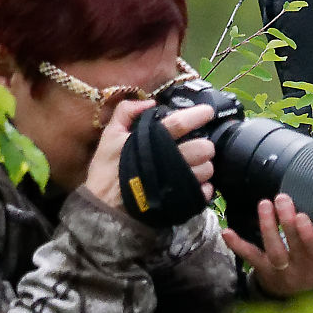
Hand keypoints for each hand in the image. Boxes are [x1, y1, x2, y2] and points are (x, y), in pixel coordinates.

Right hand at [84, 100, 216, 209]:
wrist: (105, 210)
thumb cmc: (108, 171)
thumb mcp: (109, 136)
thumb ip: (126, 112)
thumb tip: (150, 101)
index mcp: (153, 141)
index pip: (181, 123)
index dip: (198, 115)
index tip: (207, 111)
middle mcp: (169, 162)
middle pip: (202, 148)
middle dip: (205, 145)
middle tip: (200, 144)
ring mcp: (177, 184)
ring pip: (206, 170)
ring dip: (205, 165)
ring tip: (196, 165)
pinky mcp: (181, 202)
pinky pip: (203, 191)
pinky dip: (204, 186)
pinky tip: (195, 183)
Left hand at [223, 193, 312, 296]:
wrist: (299, 290)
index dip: (310, 234)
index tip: (302, 216)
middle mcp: (304, 268)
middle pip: (296, 247)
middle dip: (287, 222)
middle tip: (282, 199)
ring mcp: (283, 272)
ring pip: (275, 251)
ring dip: (268, 227)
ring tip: (265, 204)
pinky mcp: (264, 271)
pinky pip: (252, 257)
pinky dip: (238, 245)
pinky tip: (227, 232)